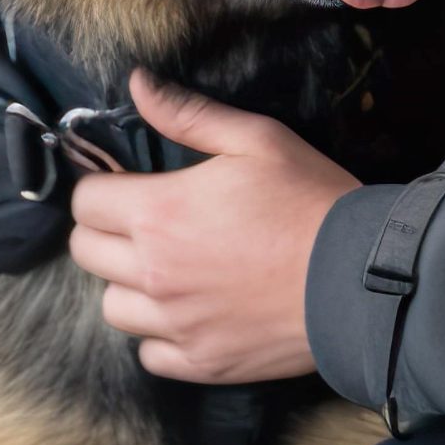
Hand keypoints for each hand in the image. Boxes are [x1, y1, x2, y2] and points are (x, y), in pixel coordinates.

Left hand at [67, 74, 357, 383]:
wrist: (358, 276)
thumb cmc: (308, 200)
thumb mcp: (255, 138)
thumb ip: (187, 113)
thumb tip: (137, 83)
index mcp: (159, 213)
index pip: (85, 202)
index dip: (102, 187)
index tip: (127, 185)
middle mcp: (154, 273)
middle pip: (86, 254)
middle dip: (105, 232)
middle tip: (145, 223)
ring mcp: (175, 324)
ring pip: (113, 307)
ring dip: (129, 285)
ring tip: (167, 270)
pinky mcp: (201, 362)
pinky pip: (149, 354)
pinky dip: (160, 336)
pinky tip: (189, 313)